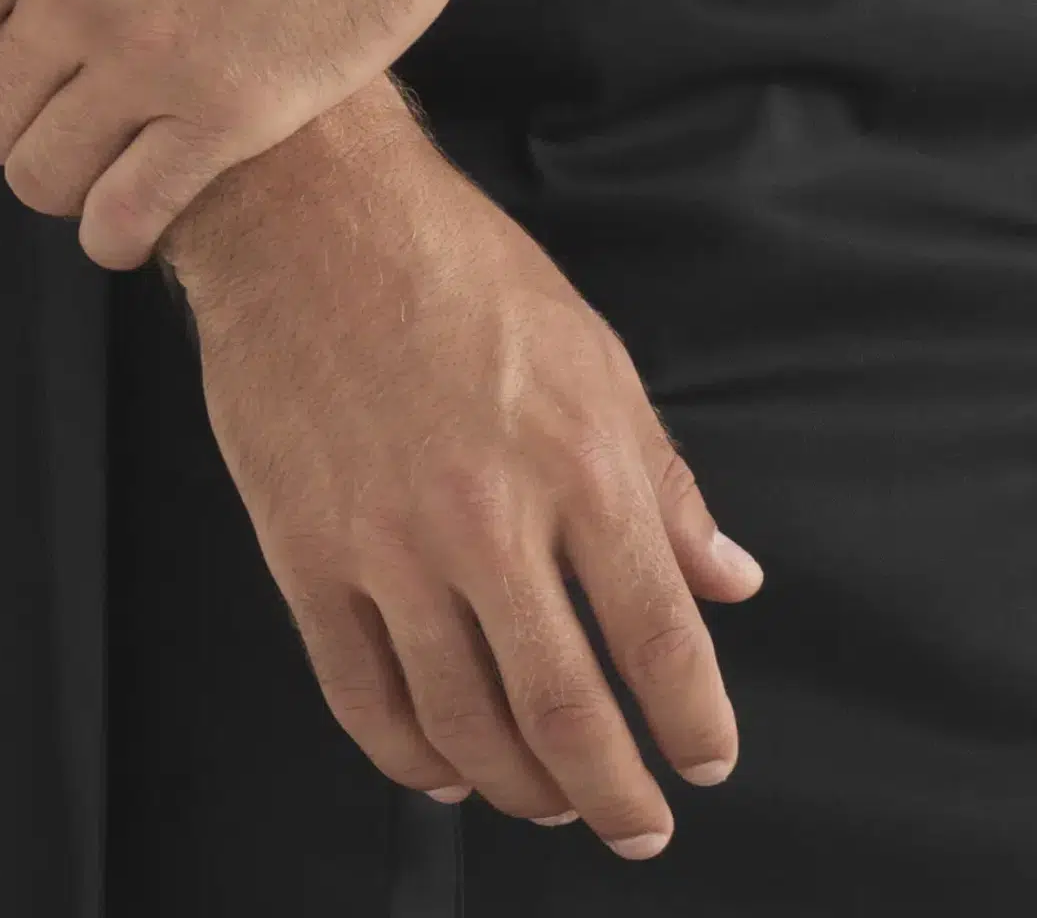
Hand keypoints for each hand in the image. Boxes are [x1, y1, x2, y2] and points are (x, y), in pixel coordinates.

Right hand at [165, 82, 766, 859]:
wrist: (310, 213)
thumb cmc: (454, 265)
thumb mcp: (593, 352)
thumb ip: (664, 481)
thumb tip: (728, 578)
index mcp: (578, 460)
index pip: (658, 633)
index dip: (692, 719)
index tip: (706, 759)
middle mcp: (489, 517)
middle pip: (565, 709)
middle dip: (616, 793)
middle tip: (639, 824)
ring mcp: (390, 546)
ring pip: (465, 724)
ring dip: (519, 788)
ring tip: (547, 802)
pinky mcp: (308, 557)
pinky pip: (364, 697)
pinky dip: (411, 758)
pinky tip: (444, 768)